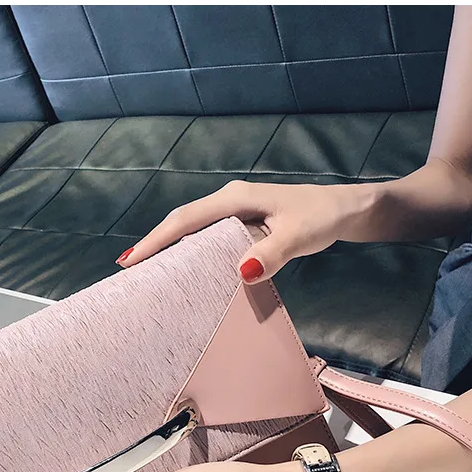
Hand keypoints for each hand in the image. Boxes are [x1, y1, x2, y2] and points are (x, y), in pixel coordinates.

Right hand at [116, 179, 358, 282]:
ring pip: (191, 228)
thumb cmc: (322, 218)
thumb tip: (240, 272)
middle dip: (153, 243)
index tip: (131, 261)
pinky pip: (204, 235)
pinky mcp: (241, 222)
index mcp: (236, 199)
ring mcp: (234, 210)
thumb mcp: (300, 236)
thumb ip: (272, 253)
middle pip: (181, 221)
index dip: (157, 240)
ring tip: (144, 271)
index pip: (186, 220)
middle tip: (127, 271)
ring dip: (167, 246)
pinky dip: (186, 249)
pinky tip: (180, 267)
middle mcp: (229, 200)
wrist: (345, 210)